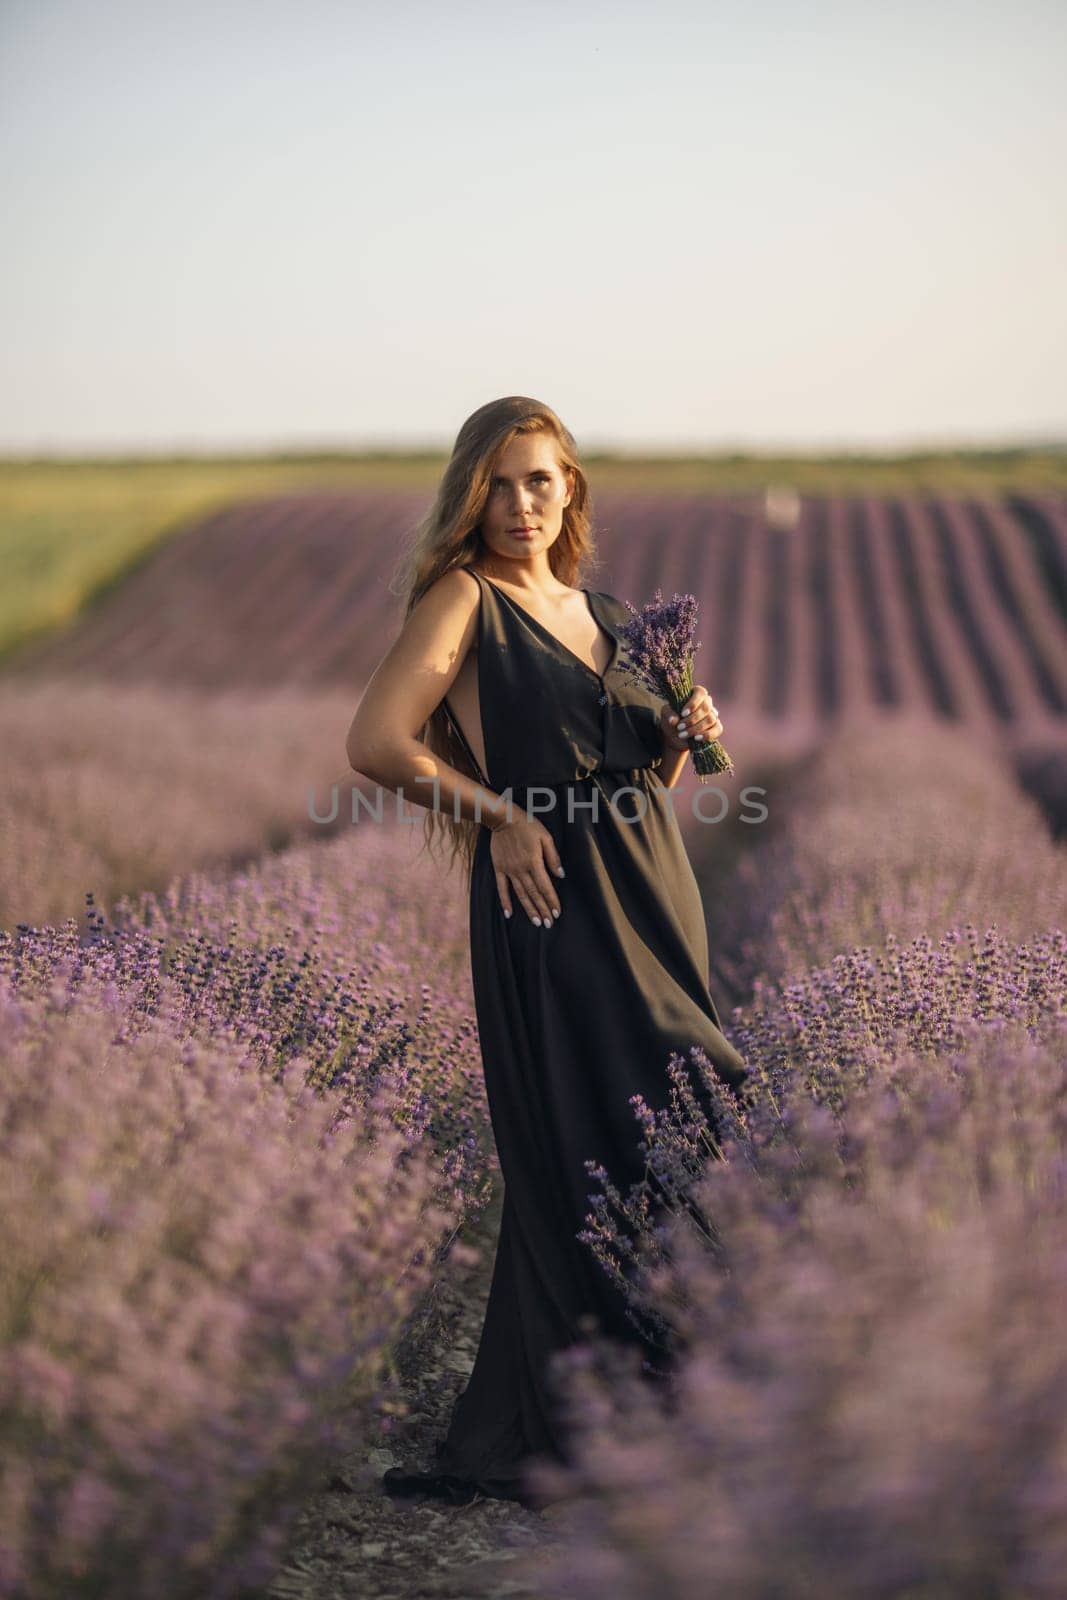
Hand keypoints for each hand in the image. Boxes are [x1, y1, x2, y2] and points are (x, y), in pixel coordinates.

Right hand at [489, 812, 564, 926]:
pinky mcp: (499, 869)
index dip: (552, 901)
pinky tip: (509, 914)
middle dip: (542, 910)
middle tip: (548, 924)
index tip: (557, 913)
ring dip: (529, 909)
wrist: (503, 818)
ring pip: (520, 894)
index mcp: (534, 862)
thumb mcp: (546, 837)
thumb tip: (561, 875)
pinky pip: (501, 889)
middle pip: (534, 894)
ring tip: (536, 922)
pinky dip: (505, 902)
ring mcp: (509, 870)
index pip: (545, 887)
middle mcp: (521, 869)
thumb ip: (553, 857)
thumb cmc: (527, 825)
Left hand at [660, 685, 723, 752]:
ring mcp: (713, 715)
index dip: (693, 703)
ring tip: (682, 734)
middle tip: (679, 727)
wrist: (675, 736)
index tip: (682, 714)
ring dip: (696, 729)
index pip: (700, 693)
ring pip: (711, 719)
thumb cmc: (671, 720)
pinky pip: (717, 729)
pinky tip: (696, 738)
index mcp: (695, 694)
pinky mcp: (716, 727)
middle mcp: (707, 703)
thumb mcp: (666, 714)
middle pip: (706, 708)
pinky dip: (707, 735)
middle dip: (692, 720)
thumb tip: (674, 720)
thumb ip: (669, 714)